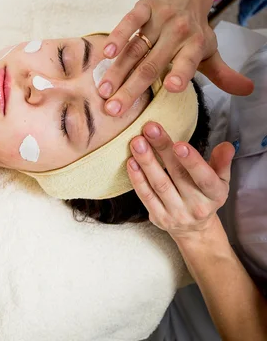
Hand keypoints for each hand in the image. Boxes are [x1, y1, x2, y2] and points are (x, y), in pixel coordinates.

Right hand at [99, 0, 253, 116]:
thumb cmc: (194, 29)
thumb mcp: (209, 50)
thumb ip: (223, 73)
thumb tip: (247, 90)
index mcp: (195, 45)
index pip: (188, 62)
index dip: (181, 73)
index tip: (171, 87)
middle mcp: (178, 32)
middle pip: (151, 65)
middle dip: (131, 89)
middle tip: (114, 109)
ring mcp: (160, 19)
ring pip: (135, 49)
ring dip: (117, 71)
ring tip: (103, 91)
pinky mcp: (144, 7)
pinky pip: (129, 22)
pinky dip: (117, 36)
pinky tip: (106, 53)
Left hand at [126, 122, 234, 239]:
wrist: (194, 230)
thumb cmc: (205, 196)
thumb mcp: (220, 181)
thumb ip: (222, 162)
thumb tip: (226, 145)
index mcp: (215, 195)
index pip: (205, 178)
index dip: (192, 161)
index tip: (179, 144)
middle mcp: (196, 206)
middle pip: (177, 175)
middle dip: (162, 150)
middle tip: (150, 129)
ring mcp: (176, 214)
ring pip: (159, 185)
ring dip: (146, 162)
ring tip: (137, 142)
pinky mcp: (159, 217)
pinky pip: (146, 196)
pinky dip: (137, 179)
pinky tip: (131, 162)